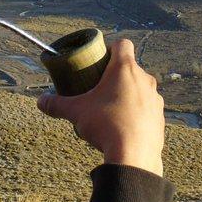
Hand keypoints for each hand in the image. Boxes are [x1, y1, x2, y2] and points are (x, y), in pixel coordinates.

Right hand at [37, 38, 164, 176]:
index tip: (100, 61)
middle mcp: (144, 78)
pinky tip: (125, 125)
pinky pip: (147, 107)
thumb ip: (57, 104)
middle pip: (130, 67)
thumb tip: (40, 102)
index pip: (122, 44)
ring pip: (140, 88)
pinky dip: (137, 111)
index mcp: (125, 69)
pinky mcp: (160, 116)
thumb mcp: (76, 112)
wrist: (134, 156)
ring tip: (112, 109)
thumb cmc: (106, 126)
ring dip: (128, 93)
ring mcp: (155, 97)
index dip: (110, 49)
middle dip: (116, 75)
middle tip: (100, 88)